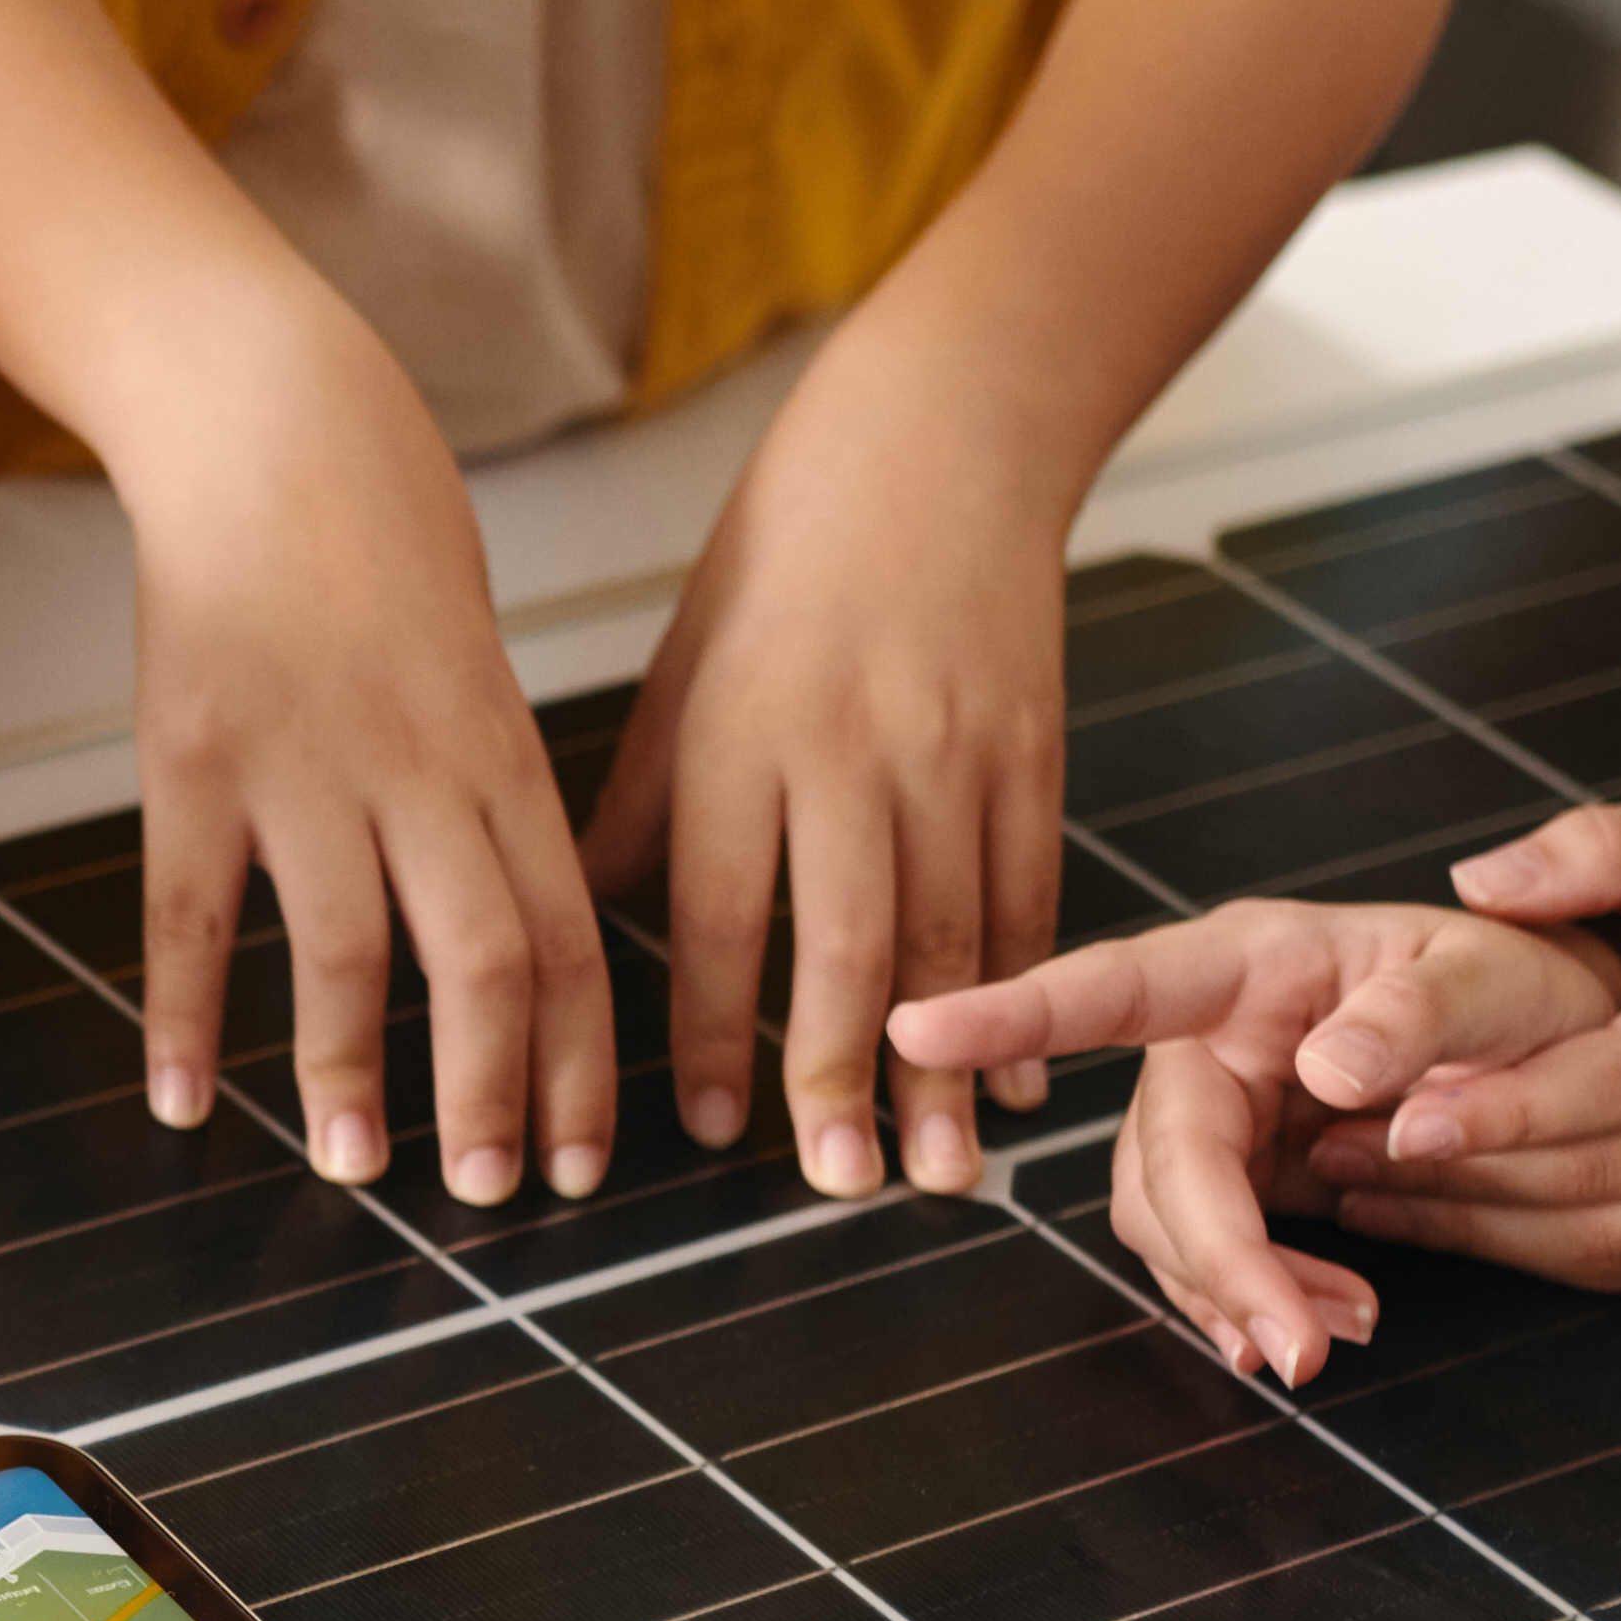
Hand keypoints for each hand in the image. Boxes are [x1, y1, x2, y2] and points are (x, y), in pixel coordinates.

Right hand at [126, 324, 611, 1200]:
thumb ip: (488, 791)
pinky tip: (186, 1101)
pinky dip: (189, 1018)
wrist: (266, 422)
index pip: (567, 934)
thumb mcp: (472, 659)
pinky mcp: (192, 759)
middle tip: (498, 1198)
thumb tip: (516, 917)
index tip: (587, 1158)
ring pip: (347, 954)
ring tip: (357, 1172)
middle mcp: (416, 770)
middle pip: (483, 961)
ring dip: (354, 1079)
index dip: (584, 1057)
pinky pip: (194, 915)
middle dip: (499, 1094)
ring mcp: (301, 767)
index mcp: (497, 750)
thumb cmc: (378, 532)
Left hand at [583, 368, 1070, 1199]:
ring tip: (941, 1171)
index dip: (714, 1028)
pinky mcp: (1033, 748)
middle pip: (846, 940)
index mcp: (744, 731)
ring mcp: (955, 751)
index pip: (718, 910)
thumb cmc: (787, 547)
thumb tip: (587, 919)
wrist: (940, 436)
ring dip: (948, 1064)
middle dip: (842, 1073)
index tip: (710, 1130)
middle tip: (839, 1185)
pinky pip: (1030, 891)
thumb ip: (644, 800)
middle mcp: (852, 749)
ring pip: (953, 934)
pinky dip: (1025, 988)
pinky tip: (1018, 1074)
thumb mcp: (686, 661)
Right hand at [890, 887, 1620, 1381]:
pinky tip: (1321, 1324)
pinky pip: (1205, 1255)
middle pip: (1157, 1161)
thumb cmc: (1521, 985)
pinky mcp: (1238, 1177)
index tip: (919, 1024)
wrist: (1556, 1047)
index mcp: (1252, 961)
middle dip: (1217, 1261)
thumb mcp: (1501, 977)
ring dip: (1240, 1293)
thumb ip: (1422, 1014)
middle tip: (1299, 1351)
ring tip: (1339, 1333)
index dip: (1014, 1011)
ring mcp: (1217, 1111)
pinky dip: (1254, 1304)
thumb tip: (1326, 1071)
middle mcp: (1210, 1036)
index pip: (1119, 986)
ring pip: (1166, 1225)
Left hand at [1307, 798, 1620, 1303]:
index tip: (1394, 1113)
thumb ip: (1614, 846)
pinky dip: (1537, 1258)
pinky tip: (1452, 1224)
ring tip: (1359, 1190)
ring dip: (1477, 1225)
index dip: (1509, 1104)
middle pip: (1603, 1170)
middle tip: (1328, 1150)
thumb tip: (1476, 878)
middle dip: (1458, 1171)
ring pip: (1611, 1240)